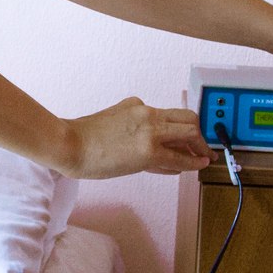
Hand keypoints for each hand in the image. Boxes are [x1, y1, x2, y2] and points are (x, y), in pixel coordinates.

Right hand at [62, 97, 212, 178]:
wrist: (69, 144)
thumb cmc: (83, 137)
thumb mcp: (113, 119)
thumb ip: (132, 124)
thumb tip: (149, 142)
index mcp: (137, 105)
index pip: (170, 113)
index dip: (184, 127)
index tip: (189, 137)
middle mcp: (148, 113)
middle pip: (188, 118)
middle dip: (199, 135)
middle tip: (203, 148)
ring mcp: (150, 131)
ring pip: (190, 133)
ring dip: (200, 147)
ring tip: (204, 158)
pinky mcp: (149, 151)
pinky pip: (179, 158)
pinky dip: (193, 162)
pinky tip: (198, 166)